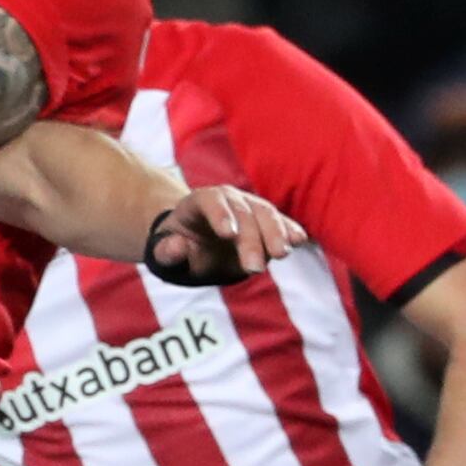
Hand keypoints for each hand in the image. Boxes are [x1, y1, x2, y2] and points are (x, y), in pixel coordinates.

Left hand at [148, 184, 303, 286]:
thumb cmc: (179, 246)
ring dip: (275, 234)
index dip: (220, 215)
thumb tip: (178, 246)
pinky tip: (299, 240)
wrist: (195, 241)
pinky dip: (290, 230)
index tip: (229, 234)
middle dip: (250, 238)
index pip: (211, 201)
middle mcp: (228, 199)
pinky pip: (280, 223)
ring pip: (265, 214)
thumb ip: (168, 252)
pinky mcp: (265, 222)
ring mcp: (249, 207)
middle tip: (253, 267)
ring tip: (281, 254)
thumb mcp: (165, 253)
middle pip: (243, 212)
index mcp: (200, 201)